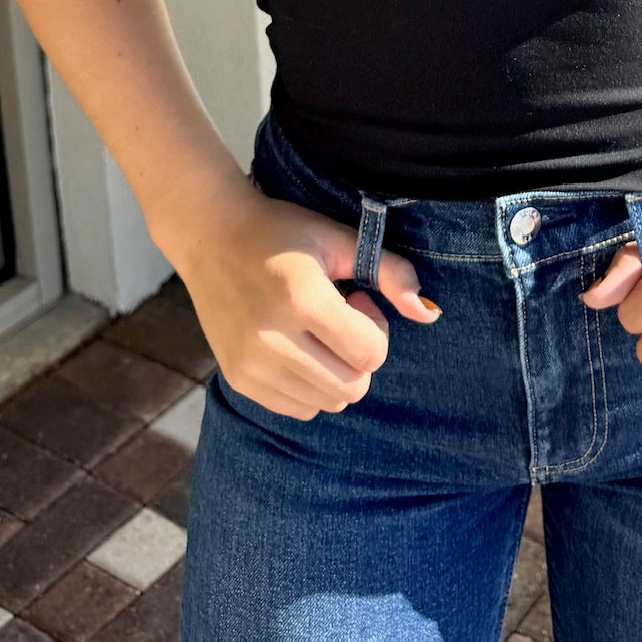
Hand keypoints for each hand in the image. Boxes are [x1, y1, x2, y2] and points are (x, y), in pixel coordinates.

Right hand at [164, 173, 440, 420]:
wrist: (211, 237)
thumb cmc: (283, 232)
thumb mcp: (339, 238)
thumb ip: (391, 271)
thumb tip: (430, 313)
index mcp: (301, 298)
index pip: (371, 354)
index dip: (375, 326)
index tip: (355, 296)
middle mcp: (272, 339)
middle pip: (353, 386)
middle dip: (359, 353)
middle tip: (338, 315)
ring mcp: (251, 366)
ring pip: (329, 403)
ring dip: (336, 371)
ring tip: (315, 330)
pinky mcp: (239, 381)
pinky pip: (300, 409)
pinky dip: (311, 386)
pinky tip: (296, 346)